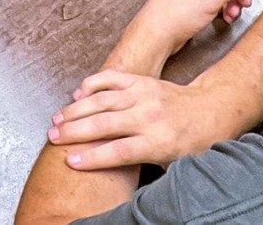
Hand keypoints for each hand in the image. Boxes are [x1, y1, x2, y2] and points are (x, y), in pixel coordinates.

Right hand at [49, 72, 225, 169]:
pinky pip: (112, 78)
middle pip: (105, 124)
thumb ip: (147, 171)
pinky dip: (92, 84)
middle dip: (75, 131)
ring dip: (76, 109)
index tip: (71, 161)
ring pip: (103, 100)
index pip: (119, 151)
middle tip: (52, 137)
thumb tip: (121, 185)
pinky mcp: (142, 80)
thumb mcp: (174, 165)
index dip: (93, 157)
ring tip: (56, 119)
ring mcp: (144, 94)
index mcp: (159, 141)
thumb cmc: (191, 143)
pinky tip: (76, 94)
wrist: (210, 110)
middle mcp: (149, 116)